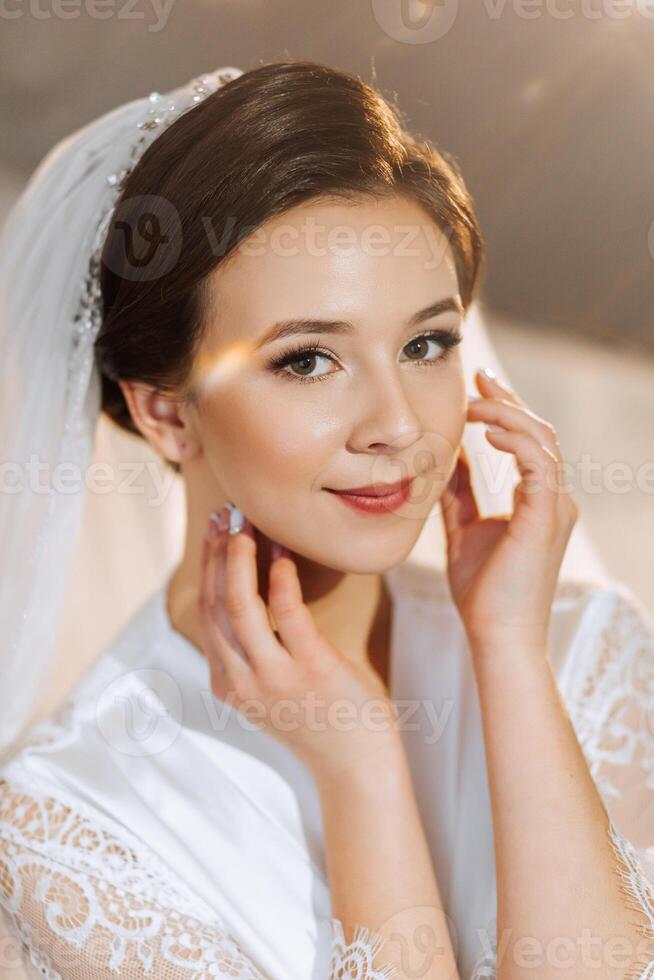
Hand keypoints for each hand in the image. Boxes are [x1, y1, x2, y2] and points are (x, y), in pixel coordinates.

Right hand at [198, 510, 399, 780]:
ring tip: (247, 523)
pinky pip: (287, 612)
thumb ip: (252, 651)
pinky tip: (284, 555)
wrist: (356, 766)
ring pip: (238, 604)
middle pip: (214, 602)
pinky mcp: (310, 669)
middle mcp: (240, 681)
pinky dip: (281, 578)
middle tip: (226, 513)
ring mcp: (273, 678)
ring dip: (239, 558)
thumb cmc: (321, 719)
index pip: (205, 611)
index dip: (207, 565)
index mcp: (227, 683)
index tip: (214, 529)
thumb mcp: (270, 689)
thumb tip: (250, 591)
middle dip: (217, 551)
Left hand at [440, 368, 578, 653]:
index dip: (505, 411)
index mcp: (539, 501)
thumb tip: (447, 457)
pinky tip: (486, 434)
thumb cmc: (482, 592)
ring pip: (542, 442)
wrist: (495, 635)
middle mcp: (554, 500)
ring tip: (474, 406)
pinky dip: (515, 443)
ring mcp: (555, 508)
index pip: (528, 442)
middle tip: (478, 379)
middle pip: (539, 433)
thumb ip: (459, 492)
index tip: (477, 389)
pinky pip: (539, 466)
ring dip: (507, 416)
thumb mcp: (462, 528)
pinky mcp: (545, 519)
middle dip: (508, 402)